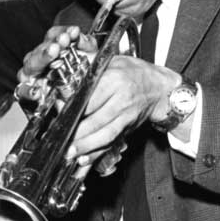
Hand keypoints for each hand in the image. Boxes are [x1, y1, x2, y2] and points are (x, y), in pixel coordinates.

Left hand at [65, 55, 179, 166]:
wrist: (159, 88)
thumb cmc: (134, 72)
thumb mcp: (112, 61)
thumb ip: (90, 66)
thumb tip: (66, 71)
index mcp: (114, 79)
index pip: (91, 97)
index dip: (74, 108)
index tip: (60, 114)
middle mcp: (121, 99)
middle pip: (96, 119)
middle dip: (78, 133)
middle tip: (62, 141)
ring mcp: (126, 115)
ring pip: (104, 134)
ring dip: (86, 146)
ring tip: (71, 154)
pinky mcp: (128, 127)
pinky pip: (111, 141)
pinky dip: (98, 152)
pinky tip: (86, 159)